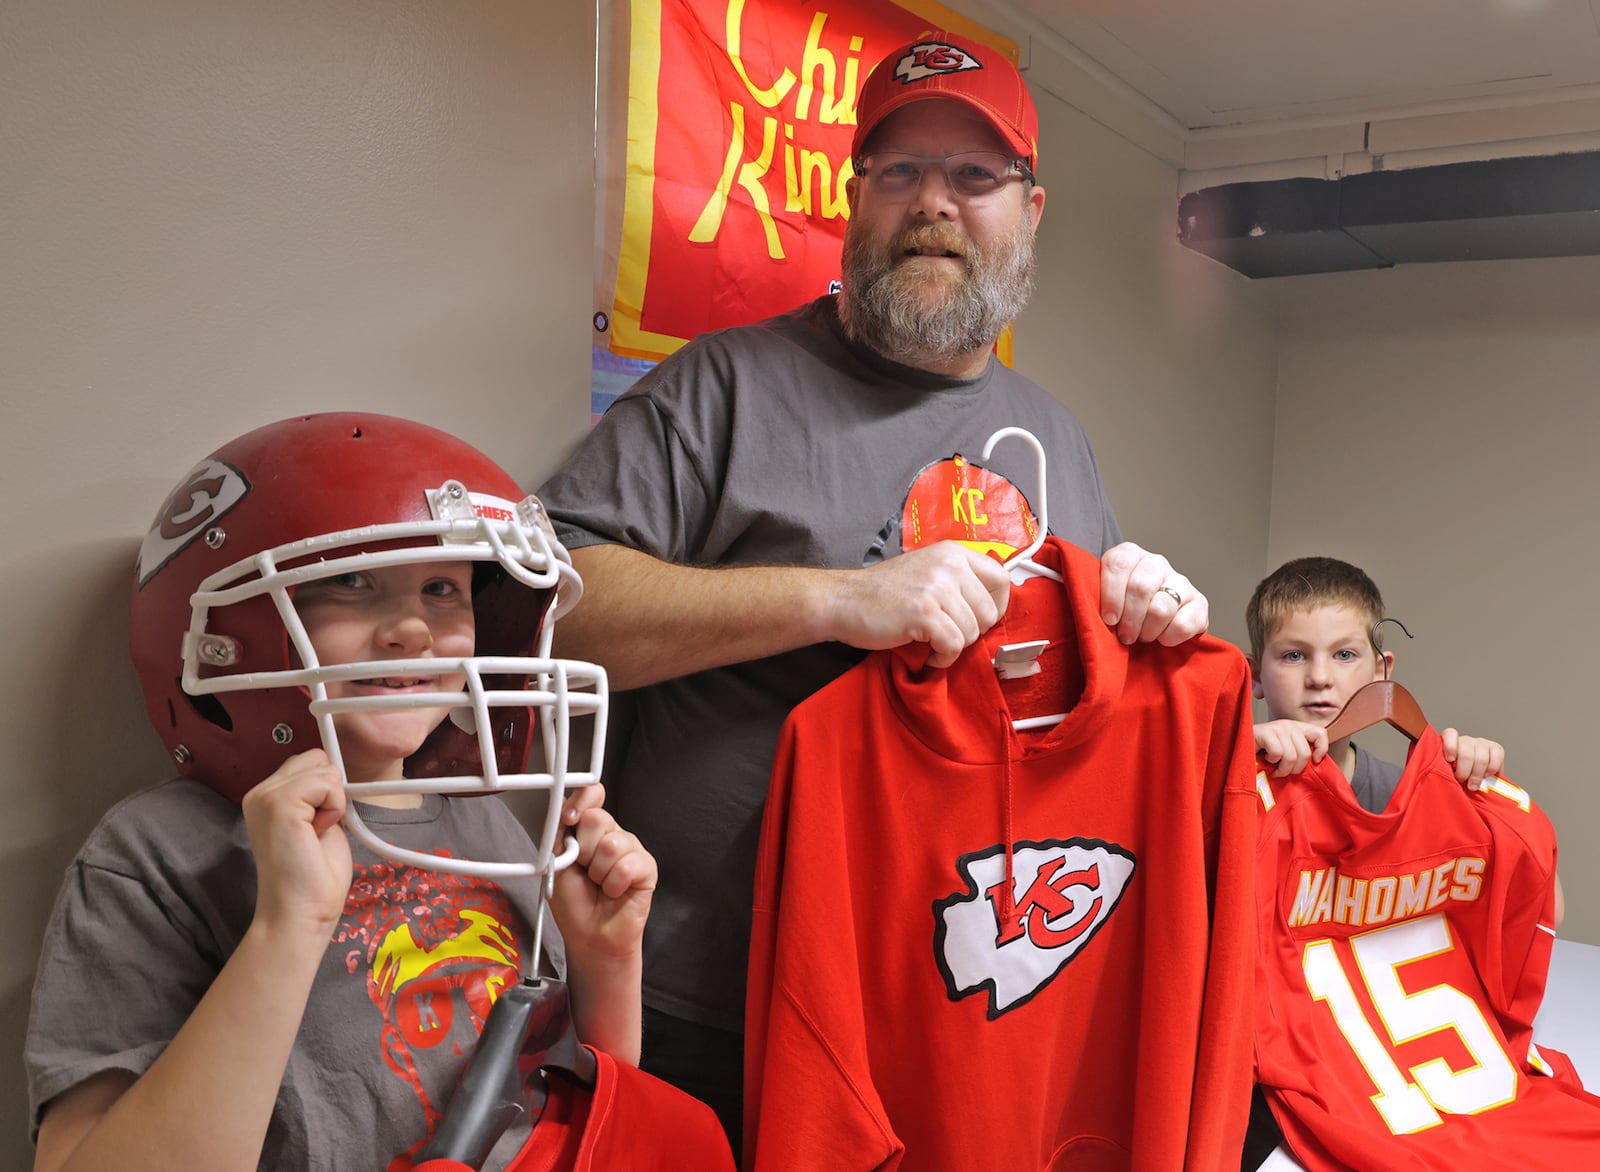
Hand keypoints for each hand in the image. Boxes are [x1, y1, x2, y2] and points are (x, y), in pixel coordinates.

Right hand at [241, 749, 352, 942]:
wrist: (302, 912)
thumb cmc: (314, 874)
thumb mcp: (319, 820)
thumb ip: (318, 794)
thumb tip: (336, 769)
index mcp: (266, 796)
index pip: (309, 761)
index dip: (325, 789)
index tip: (318, 824)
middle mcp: (259, 792)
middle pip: (316, 757)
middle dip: (330, 791)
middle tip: (317, 830)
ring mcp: (265, 796)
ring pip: (324, 768)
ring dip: (333, 802)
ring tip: (315, 834)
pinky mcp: (279, 804)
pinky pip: (327, 783)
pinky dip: (334, 808)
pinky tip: (316, 834)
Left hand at [550, 785, 655, 964]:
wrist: (589, 935)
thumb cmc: (574, 904)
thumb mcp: (554, 861)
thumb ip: (557, 830)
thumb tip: (563, 804)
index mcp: (589, 829)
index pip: (592, 795)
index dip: (582, 801)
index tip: (569, 818)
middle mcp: (612, 834)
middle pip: (598, 818)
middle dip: (583, 850)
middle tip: (584, 869)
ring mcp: (631, 849)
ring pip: (611, 844)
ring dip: (598, 872)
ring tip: (599, 885)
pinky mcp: (647, 867)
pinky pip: (627, 864)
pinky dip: (614, 883)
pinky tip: (614, 891)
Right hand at [827, 541, 1010, 668]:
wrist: (844, 600)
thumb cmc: (884, 593)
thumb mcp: (927, 570)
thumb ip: (958, 580)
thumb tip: (991, 607)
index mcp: (953, 553)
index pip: (1000, 578)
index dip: (996, 606)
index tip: (978, 619)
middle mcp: (949, 565)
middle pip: (989, 612)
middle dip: (971, 632)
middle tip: (945, 633)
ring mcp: (936, 588)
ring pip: (972, 632)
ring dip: (953, 646)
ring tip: (930, 641)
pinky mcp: (924, 613)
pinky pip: (953, 646)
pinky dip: (941, 658)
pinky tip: (925, 652)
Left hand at [1099, 542, 1207, 645]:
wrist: (1148, 621)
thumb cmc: (1119, 609)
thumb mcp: (1100, 597)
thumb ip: (1091, 597)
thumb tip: (1081, 608)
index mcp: (1129, 555)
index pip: (1118, 565)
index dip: (1111, 595)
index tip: (1109, 619)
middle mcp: (1156, 563)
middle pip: (1141, 587)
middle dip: (1129, 619)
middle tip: (1125, 636)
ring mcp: (1180, 581)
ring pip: (1161, 608)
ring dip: (1147, 631)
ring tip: (1141, 638)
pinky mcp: (1199, 603)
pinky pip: (1184, 624)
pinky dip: (1169, 638)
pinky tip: (1161, 639)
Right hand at [1255, 719, 1329, 776]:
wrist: (1238, 748)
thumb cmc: (1262, 755)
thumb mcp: (1285, 753)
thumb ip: (1299, 754)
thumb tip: (1316, 764)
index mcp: (1297, 728)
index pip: (1320, 733)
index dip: (1321, 749)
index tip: (1314, 761)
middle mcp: (1289, 725)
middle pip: (1305, 752)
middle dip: (1295, 768)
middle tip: (1284, 771)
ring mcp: (1277, 727)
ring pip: (1292, 756)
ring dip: (1282, 768)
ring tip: (1274, 768)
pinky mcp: (1266, 732)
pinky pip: (1278, 753)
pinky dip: (1271, 762)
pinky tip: (1265, 760)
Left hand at [1439, 728, 1504, 788]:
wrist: (1474, 780)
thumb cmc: (1457, 776)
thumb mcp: (1448, 774)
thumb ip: (1445, 772)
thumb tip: (1446, 780)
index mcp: (1450, 743)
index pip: (1450, 734)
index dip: (1450, 746)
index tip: (1450, 760)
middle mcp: (1466, 740)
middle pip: (1466, 753)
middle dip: (1464, 771)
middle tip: (1462, 781)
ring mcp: (1481, 743)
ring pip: (1481, 758)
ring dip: (1477, 775)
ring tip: (1473, 785)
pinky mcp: (1496, 748)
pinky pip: (1497, 756)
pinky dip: (1492, 768)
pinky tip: (1487, 775)